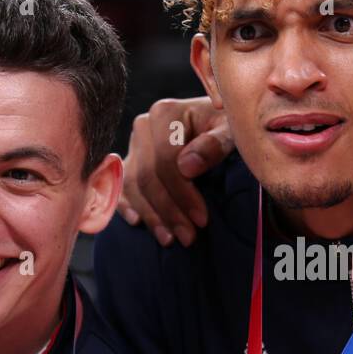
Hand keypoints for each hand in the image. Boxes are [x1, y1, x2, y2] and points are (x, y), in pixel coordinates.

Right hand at [115, 97, 233, 246]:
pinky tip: (138, 222)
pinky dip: (127, 205)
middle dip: (168, 211)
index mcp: (165, 114)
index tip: (201, 220)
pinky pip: (121, 186)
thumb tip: (187, 167)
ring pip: (133, 185)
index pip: (167, 162)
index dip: (183, 194)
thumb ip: (215, 144)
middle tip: (188, 238)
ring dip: (151, 215)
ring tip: (169, 239)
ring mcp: (134, 144)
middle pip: (148, 176)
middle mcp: (144, 126)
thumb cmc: (228, 126)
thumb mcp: (231, 130)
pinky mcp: (131, 160)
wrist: (218, 121)